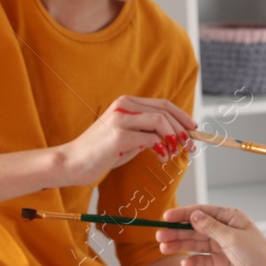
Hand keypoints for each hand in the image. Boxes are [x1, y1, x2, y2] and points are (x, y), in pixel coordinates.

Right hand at [58, 95, 195, 186]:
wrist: (71, 163)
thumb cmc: (99, 153)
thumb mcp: (127, 139)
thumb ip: (145, 133)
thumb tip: (172, 137)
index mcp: (126, 103)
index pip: (163, 104)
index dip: (182, 116)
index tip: (194, 130)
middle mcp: (124, 106)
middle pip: (165, 111)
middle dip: (183, 129)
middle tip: (191, 146)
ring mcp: (121, 119)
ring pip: (160, 122)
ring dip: (175, 138)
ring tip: (176, 153)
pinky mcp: (118, 136)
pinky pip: (150, 139)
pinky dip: (161, 149)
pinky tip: (162, 158)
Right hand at [157, 204, 265, 265]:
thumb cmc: (259, 255)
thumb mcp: (233, 238)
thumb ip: (211, 228)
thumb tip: (194, 216)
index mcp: (230, 219)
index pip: (202, 213)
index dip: (183, 214)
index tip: (166, 217)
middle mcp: (224, 231)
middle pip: (195, 229)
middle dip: (177, 231)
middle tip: (159, 235)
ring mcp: (221, 248)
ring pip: (196, 244)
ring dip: (180, 245)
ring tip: (163, 248)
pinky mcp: (220, 265)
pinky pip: (201, 261)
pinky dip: (192, 261)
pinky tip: (184, 262)